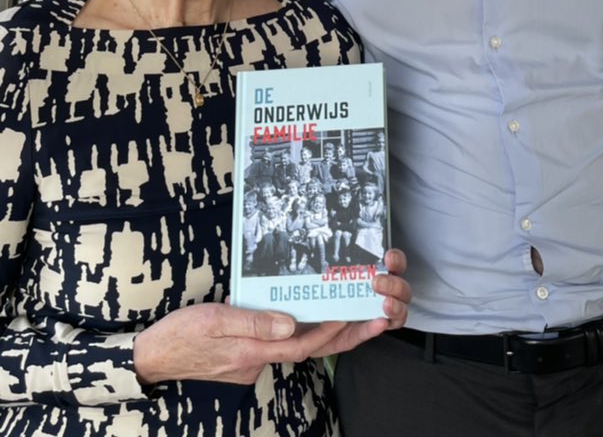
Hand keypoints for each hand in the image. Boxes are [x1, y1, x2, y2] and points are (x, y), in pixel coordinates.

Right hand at [133, 248, 409, 385]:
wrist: (153, 356)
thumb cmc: (180, 334)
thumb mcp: (213, 320)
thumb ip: (252, 322)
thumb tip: (290, 323)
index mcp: (255, 350)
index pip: (305, 343)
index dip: (333, 330)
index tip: (358, 313)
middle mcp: (260, 358)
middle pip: (313, 349)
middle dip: (349, 335)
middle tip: (380, 319)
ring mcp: (255, 358)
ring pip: (302, 346)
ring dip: (332, 332)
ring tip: (361, 314)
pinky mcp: (248, 353)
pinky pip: (285, 343)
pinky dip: (307, 331)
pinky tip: (316, 316)